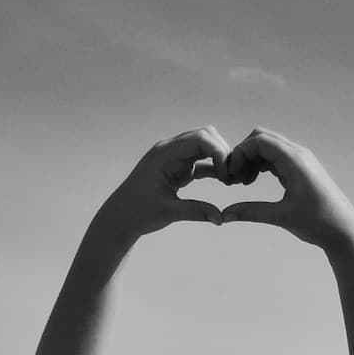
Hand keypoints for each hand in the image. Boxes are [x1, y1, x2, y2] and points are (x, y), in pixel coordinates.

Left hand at [98, 126, 233, 237]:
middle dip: (223, 152)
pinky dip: (215, 168)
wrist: (121, 218)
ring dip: (220, 159)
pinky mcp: (179, 168)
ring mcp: (175, 158)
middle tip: (232, 176)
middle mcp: (170, 150)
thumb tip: (221, 218)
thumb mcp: (167, 212)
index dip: (219, 151)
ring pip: (206, 146)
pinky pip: (202, 161)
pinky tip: (225, 181)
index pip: (199, 138)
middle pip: (205, 136)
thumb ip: (196, 212)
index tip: (227, 174)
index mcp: (165, 154)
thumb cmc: (138, 212)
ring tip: (230, 180)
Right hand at [216, 129, 353, 247]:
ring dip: (252, 159)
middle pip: (262, 138)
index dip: (239, 154)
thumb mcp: (281, 217)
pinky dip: (262, 165)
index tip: (231, 176)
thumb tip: (225, 215)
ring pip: (269, 147)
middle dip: (244, 154)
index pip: (259, 140)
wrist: (345, 232)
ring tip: (243, 182)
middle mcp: (299, 154)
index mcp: (295, 160)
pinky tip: (254, 182)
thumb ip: (251, 212)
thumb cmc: (319, 223)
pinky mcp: (302, 170)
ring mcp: (302, 161)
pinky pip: (277, 158)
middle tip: (234, 178)